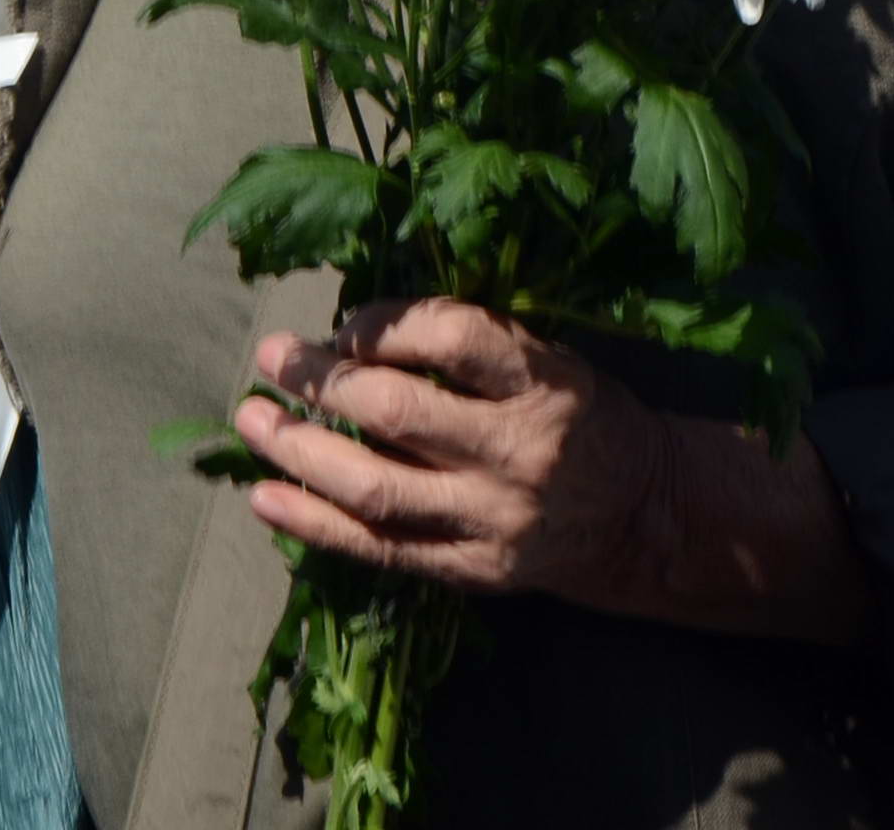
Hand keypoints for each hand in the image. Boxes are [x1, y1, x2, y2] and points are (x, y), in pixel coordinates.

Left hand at [235, 298, 665, 601]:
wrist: (642, 516)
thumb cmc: (580, 416)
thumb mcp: (548, 360)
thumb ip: (468, 346)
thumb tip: (353, 336)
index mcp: (544, 382)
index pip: (453, 337)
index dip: (385, 324)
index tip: (343, 324)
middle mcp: (518, 451)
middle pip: (400, 412)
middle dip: (322, 380)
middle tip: (271, 357)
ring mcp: (492, 517)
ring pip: (377, 486)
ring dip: (300, 451)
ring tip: (251, 419)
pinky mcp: (471, 569)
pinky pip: (380, 547)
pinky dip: (315, 524)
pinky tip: (263, 497)